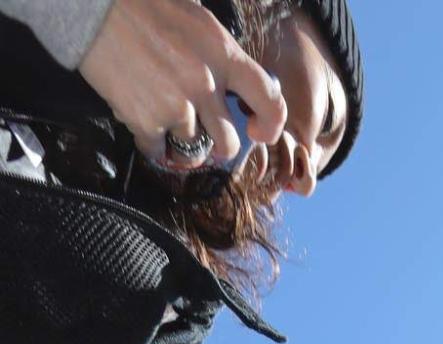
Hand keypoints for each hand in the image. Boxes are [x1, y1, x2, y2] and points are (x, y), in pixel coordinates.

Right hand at [78, 0, 284, 167]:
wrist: (94, 5)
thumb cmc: (146, 6)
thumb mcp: (198, 21)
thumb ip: (221, 58)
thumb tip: (237, 89)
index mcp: (224, 55)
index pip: (270, 101)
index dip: (269, 125)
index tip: (256, 130)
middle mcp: (205, 84)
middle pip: (229, 144)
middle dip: (216, 143)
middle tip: (200, 129)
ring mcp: (176, 106)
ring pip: (193, 151)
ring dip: (179, 140)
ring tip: (163, 116)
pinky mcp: (146, 120)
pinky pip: (158, 152)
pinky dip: (151, 143)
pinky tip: (141, 117)